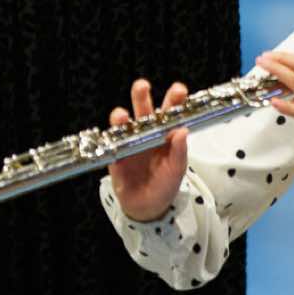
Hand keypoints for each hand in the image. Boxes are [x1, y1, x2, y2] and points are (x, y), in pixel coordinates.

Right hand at [106, 77, 189, 222]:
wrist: (148, 208)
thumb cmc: (165, 185)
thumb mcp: (176, 171)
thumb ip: (179, 153)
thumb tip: (183, 131)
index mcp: (165, 134)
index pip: (170, 112)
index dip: (174, 99)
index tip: (178, 89)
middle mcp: (146, 133)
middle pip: (143, 109)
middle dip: (141, 95)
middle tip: (142, 86)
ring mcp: (129, 142)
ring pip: (123, 122)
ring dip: (120, 116)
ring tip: (121, 115)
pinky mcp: (115, 155)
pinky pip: (111, 143)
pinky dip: (110, 139)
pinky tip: (111, 137)